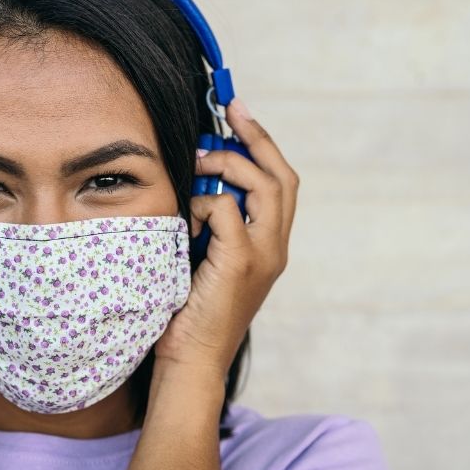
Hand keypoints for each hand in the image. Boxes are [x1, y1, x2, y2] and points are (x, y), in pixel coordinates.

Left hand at [154, 99, 299, 377]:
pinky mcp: (241, 264)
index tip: (237, 114)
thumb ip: (210, 223)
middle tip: (230, 110)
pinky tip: (187, 216)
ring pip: (264, 187)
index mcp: (270, 245)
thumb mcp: (202, 257)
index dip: (262, 145)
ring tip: (198, 160)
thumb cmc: (188, 310)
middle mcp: (275, 247)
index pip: (280, 183)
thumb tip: (194, 177)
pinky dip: (205, 202)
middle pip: (282, 177)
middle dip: (256, 137)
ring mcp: (263, 256)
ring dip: (229, 164)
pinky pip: (227, 210)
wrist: (191, 359)